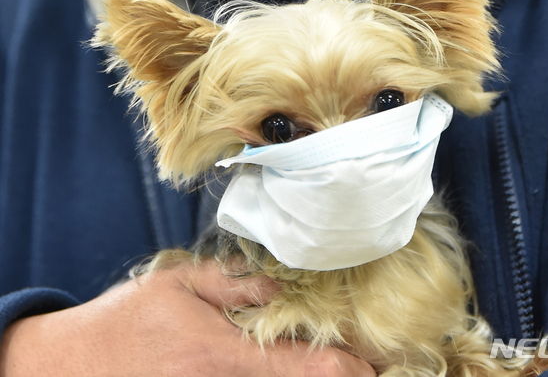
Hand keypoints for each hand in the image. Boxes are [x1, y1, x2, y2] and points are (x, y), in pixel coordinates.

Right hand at [0, 261, 374, 376]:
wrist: (72, 368)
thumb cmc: (126, 321)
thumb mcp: (178, 284)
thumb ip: (234, 284)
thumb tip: (282, 285)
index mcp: (223, 353)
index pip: (303, 368)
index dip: (346, 368)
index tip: (371, 363)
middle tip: (364, 364)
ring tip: (331, 364)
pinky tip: (287, 368)